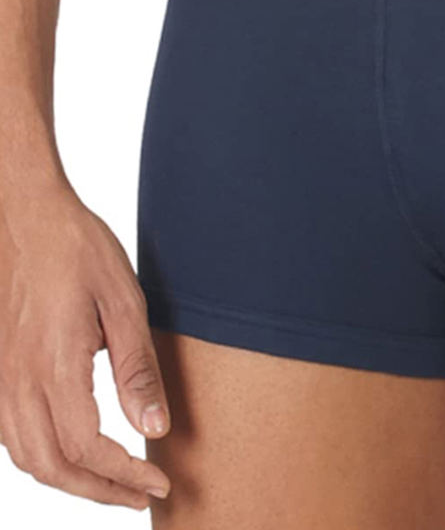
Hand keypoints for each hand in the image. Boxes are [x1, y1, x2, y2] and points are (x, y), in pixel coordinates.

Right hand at [0, 181, 170, 508]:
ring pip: (26, 458)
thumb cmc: (79, 250)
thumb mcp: (125, 302)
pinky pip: (10, 434)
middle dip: (100, 492)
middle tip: (141, 497)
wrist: (26, 217)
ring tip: (113, 483)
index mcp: (55, 366)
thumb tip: (153, 428)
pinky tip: (71, 453)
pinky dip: (42, 459)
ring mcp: (0, 378)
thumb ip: (137, 369)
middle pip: (52, 467)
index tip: (158, 484)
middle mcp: (19, 382)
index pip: (87, 448)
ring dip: (70, 481)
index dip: (125, 475)